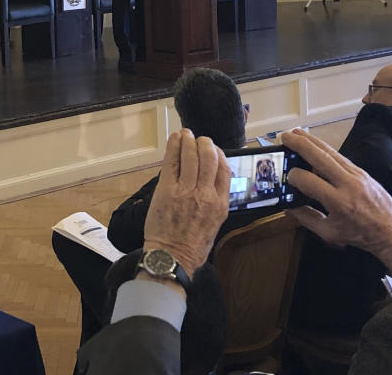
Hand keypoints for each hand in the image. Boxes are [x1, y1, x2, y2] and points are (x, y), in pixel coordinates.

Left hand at [143, 130, 230, 276]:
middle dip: (205, 143)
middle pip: (209, 157)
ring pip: (191, 155)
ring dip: (189, 140)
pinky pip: (172, 161)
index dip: (219, 154)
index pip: (224, 169)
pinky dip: (174, 146)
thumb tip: (212, 183)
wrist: (171, 258)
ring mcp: (186, 191)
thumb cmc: (192, 246)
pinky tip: (175, 138)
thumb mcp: (215, 224)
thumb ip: (216, 201)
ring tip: (186, 134)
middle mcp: (206, 194)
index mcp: (220, 203)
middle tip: (199, 139)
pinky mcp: (167, 190)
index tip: (213, 150)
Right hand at [281, 129, 391, 282]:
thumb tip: (288, 208)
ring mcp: (356, 174)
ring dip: (312, 140)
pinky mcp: (361, 171)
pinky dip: (325, 148)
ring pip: (330, 152)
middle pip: (320, 157)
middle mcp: (347, 183)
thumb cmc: (361, 235)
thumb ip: (307, 219)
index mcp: (338, 202)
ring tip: (296, 133)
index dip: (294, 177)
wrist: (391, 230)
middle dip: (301, 144)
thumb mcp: (330, 233)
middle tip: (285, 136)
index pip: (309, 181)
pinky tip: (315, 144)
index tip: (287, 177)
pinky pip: (339, 156)